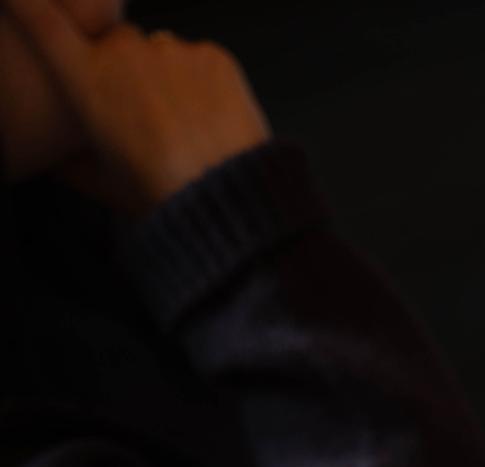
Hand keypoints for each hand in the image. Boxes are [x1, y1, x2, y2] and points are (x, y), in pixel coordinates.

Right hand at [4, 0, 269, 209]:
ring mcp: (171, 50)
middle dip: (123, 70)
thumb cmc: (163, 195)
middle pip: (115, 44)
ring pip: (160, 52)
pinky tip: (209, 122)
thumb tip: (57, 158)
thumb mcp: (103, 185)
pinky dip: (202, 85)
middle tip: (144, 117)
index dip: (27, 4)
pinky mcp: (212, 55)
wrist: (227, 199)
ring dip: (165, 77)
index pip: (42, 21)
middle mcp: (124, 53)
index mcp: (87, 79)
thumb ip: (70, 163)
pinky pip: (199, 61)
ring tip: (182, 126)